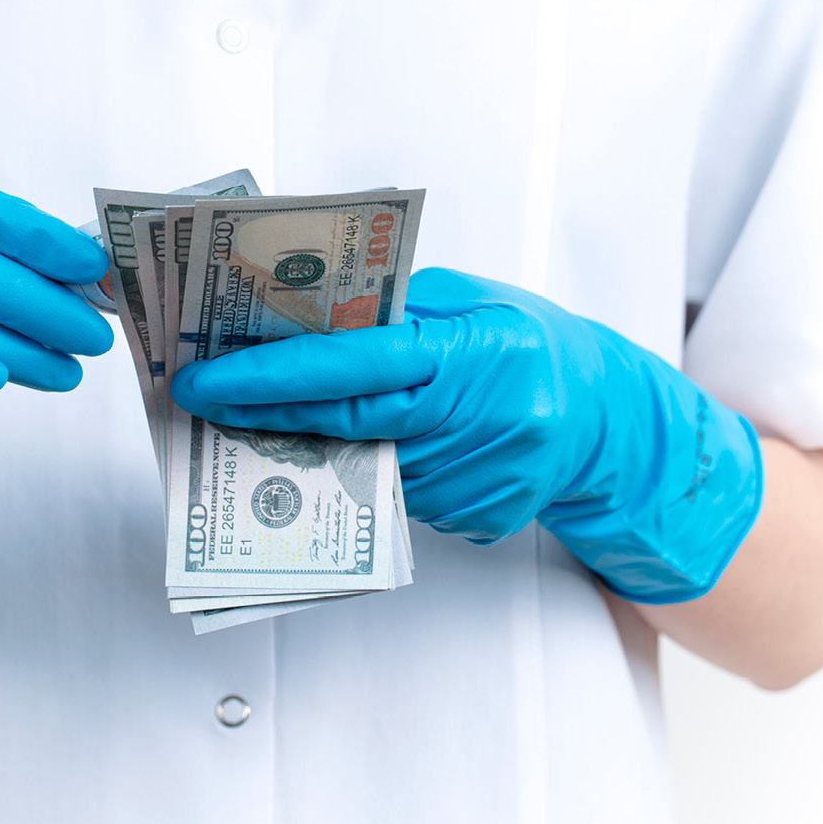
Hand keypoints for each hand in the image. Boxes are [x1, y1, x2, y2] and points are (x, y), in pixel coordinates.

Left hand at [169, 267, 762, 602]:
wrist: (616, 422)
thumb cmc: (539, 347)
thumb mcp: (476, 303)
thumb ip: (400, 309)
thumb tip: (310, 316)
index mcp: (477, 352)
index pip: (356, 363)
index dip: (274, 373)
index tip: (207, 377)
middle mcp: (482, 419)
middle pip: (348, 423)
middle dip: (267, 413)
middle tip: (206, 403)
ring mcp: (483, 479)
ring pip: (367, 465)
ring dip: (315, 444)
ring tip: (273, 421)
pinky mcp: (482, 520)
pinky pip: (402, 497)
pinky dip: (375, 470)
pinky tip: (377, 447)